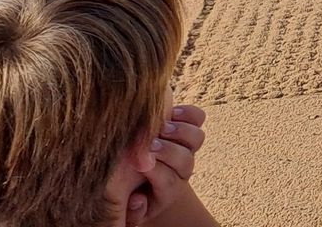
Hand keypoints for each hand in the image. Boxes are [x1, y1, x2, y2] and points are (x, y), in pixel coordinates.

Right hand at [125, 105, 207, 225]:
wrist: (134, 169)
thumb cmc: (124, 190)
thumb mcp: (124, 205)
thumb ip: (131, 208)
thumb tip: (138, 200)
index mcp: (168, 190)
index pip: (169, 182)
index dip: (156, 171)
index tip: (139, 162)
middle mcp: (181, 169)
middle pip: (186, 161)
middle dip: (167, 151)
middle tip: (149, 144)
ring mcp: (186, 147)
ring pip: (196, 139)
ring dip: (180, 132)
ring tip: (162, 127)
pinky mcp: (187, 127)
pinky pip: (197, 118)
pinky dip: (189, 114)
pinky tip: (172, 113)